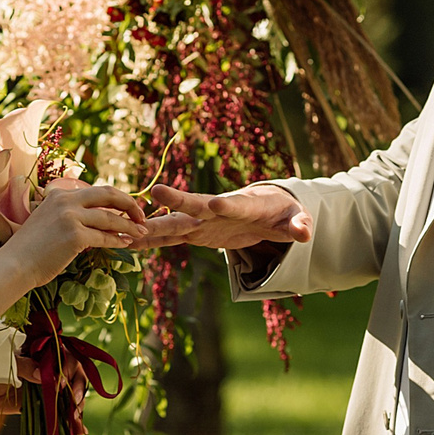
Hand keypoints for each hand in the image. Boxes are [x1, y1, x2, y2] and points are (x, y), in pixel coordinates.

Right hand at [1, 179, 144, 285]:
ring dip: (129, 226)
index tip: (128, 207)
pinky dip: (118, 240)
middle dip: (130, 203)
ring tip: (141, 232)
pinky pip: (105, 237)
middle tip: (142, 215)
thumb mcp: (47, 222)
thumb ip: (68, 215)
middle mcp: (65, 201)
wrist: (14, 266)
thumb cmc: (30, 250)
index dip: (116, 198)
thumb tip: (97, 220)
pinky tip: (127, 244)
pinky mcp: (75, 235)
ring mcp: (70, 217)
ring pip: (110, 218)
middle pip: (108, 194)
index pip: (96, 191)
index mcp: (59, 194)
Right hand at [136, 183, 312, 249]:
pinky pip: (170, 239)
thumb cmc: (280, 211)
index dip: (226, 204)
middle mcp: (217, 210)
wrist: (263, 208)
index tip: (215, 203)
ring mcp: (202, 222)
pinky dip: (151, 241)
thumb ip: (300, 224)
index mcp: (243, 204)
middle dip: (178, 200)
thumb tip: (306, 233)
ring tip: (128, 228)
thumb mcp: (295, 218)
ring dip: (153, 226)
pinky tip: (128, 243)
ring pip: (175, 224)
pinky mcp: (195, 234)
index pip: (235, 204)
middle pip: (195, 206)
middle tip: (157, 191)